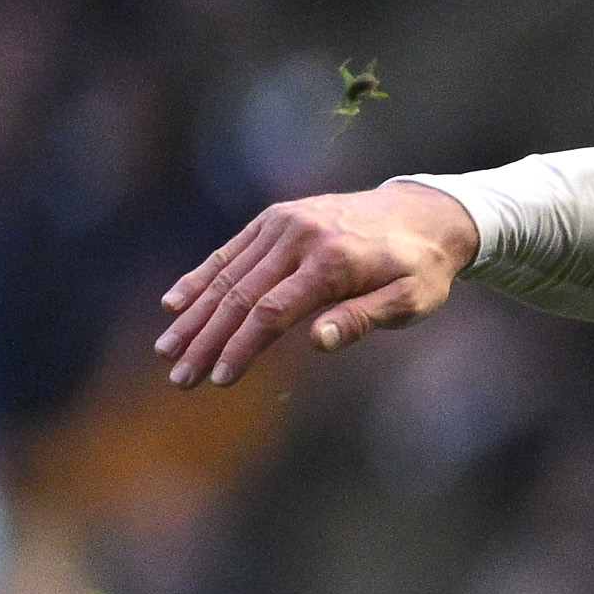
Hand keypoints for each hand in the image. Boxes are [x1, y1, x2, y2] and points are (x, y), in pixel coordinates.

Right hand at [155, 181, 482, 387]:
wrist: (426, 213)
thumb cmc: (420, 268)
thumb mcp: (411, 300)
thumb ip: (364, 319)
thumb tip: (316, 342)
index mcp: (331, 262)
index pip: (272, 312)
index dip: (242, 347)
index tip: (219, 379)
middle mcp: (299, 237)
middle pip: (240, 295)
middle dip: (205, 341)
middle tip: (179, 378)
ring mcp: (283, 223)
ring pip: (227, 274)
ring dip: (194, 315)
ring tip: (167, 350)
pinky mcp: (275, 218)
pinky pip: (231, 251)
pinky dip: (201, 277)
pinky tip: (175, 303)